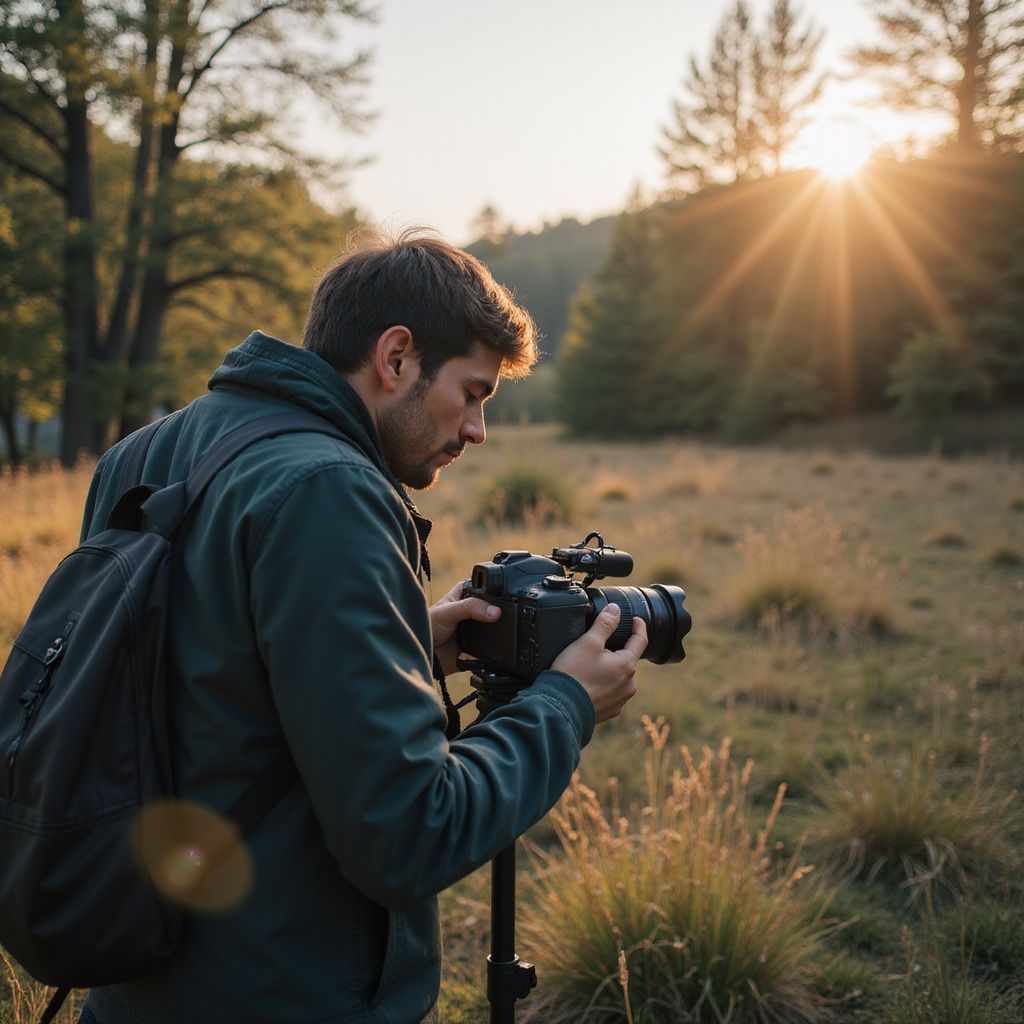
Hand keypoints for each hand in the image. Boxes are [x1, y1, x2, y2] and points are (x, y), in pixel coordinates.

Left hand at [429, 579, 500, 675]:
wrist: (424, 657)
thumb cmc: (426, 627)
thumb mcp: (447, 611)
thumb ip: (470, 607)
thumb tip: (495, 612)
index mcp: (465, 595)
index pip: (486, 588)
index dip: (495, 591)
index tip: (503, 597)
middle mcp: (472, 611)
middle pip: (493, 609)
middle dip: (498, 615)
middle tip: (499, 618)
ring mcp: (476, 630)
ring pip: (495, 629)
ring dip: (496, 633)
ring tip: (494, 634)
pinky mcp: (478, 648)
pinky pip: (492, 649)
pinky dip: (493, 650)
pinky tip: (491, 649)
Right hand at [551, 604, 646, 722]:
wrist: (560, 708)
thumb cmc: (573, 674)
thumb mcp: (588, 642)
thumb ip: (604, 624)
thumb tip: (615, 610)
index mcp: (627, 665)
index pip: (640, 640)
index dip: (638, 626)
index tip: (635, 620)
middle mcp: (629, 685)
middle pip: (627, 660)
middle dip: (617, 651)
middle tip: (597, 646)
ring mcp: (620, 700)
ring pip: (619, 677)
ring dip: (610, 669)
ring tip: (589, 667)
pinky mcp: (610, 711)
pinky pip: (611, 692)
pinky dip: (603, 685)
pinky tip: (588, 683)